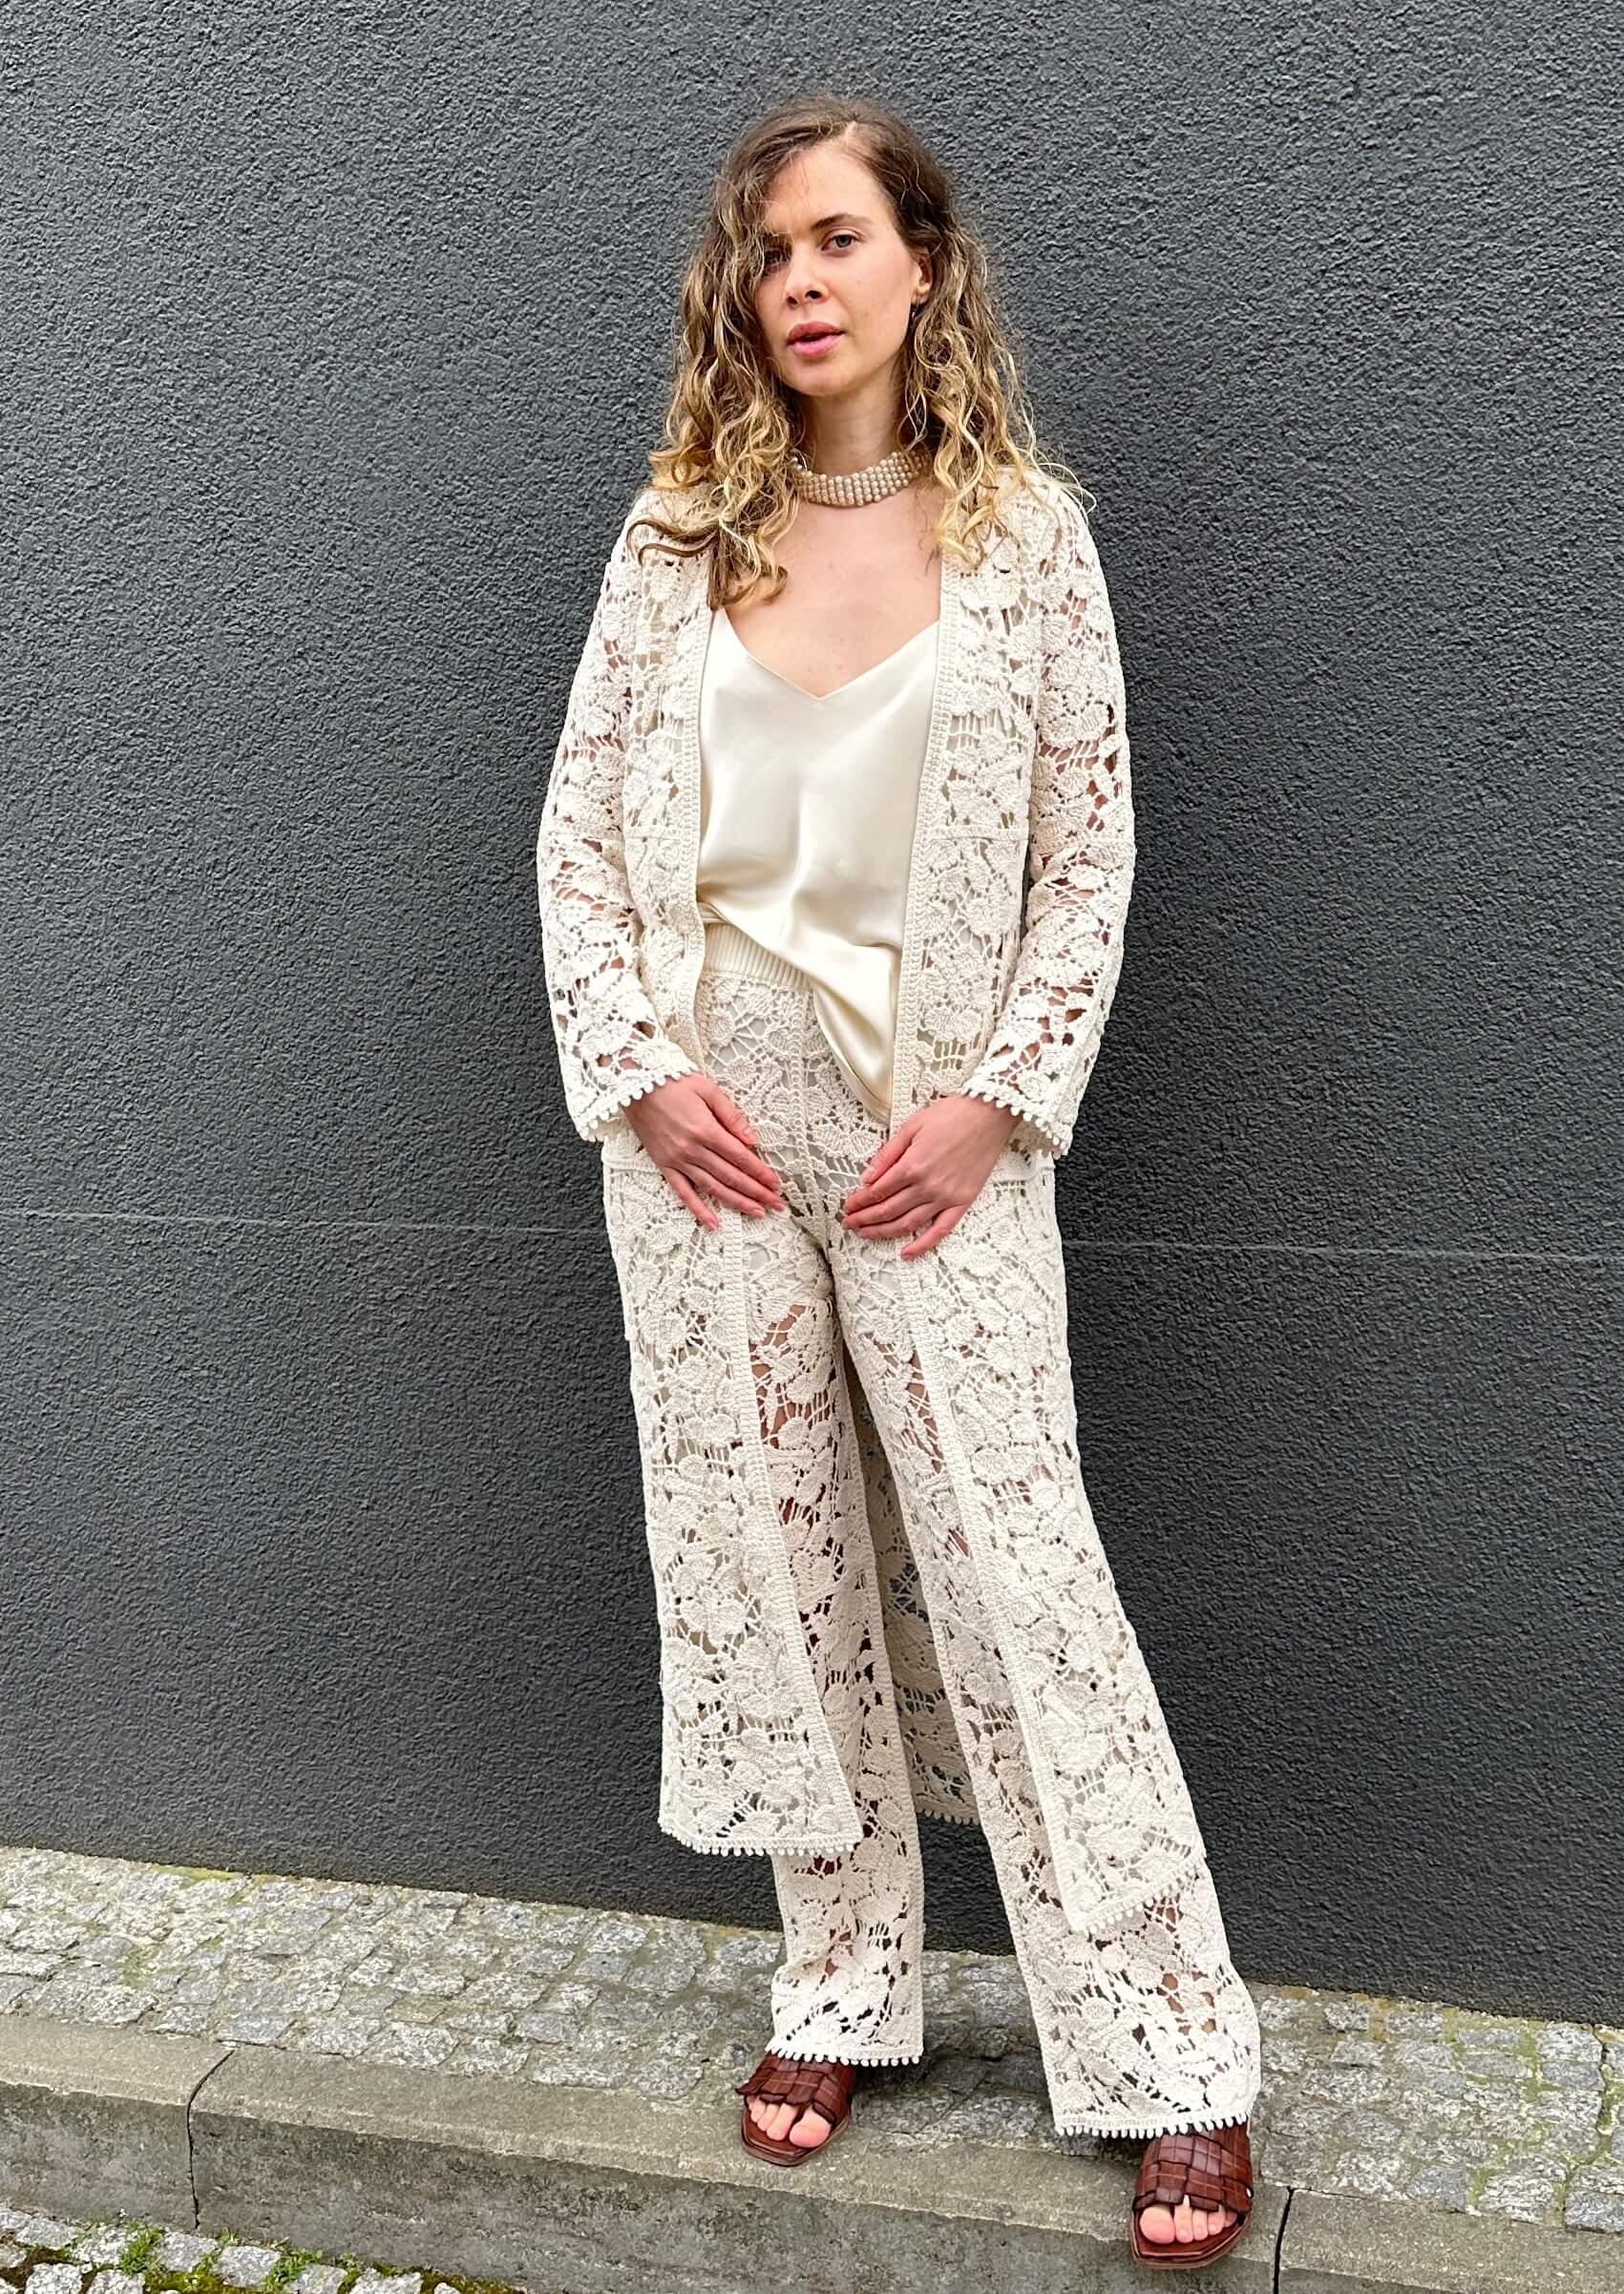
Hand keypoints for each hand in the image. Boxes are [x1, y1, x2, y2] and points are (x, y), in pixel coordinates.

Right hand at [627, 1073, 783, 1230]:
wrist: (633, 1084)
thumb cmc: (672, 1083)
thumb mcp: (708, 1090)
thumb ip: (731, 1116)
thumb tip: (752, 1139)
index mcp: (706, 1129)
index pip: (741, 1157)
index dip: (761, 1173)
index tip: (776, 1184)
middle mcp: (692, 1149)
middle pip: (731, 1176)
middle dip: (757, 1192)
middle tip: (776, 1204)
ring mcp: (677, 1160)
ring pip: (713, 1187)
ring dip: (737, 1202)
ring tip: (757, 1213)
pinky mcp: (664, 1165)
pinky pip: (683, 1192)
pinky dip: (698, 1210)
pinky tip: (713, 1223)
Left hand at [840, 1094, 1018, 1258]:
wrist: (988, 1115)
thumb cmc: (952, 1115)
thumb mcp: (911, 1126)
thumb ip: (887, 1154)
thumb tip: (866, 1177)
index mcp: (911, 1165)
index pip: (876, 1191)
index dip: (859, 1201)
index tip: (848, 1206)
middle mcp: (927, 1186)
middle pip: (887, 1210)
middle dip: (864, 1219)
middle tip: (849, 1223)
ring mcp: (945, 1197)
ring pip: (907, 1223)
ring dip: (883, 1232)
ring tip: (866, 1234)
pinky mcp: (962, 1202)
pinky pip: (940, 1230)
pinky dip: (922, 1245)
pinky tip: (906, 1253)